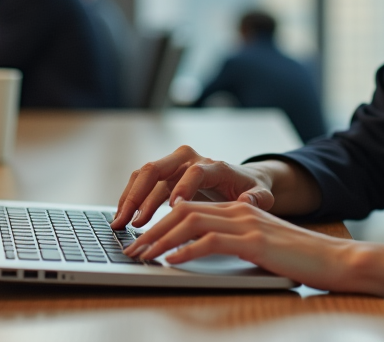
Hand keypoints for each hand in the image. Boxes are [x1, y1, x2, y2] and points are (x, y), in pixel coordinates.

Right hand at [111, 145, 274, 229]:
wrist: (244, 180)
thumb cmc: (251, 190)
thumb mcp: (262, 195)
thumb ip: (258, 199)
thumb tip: (246, 202)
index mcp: (214, 165)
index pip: (194, 172)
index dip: (182, 189)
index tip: (173, 209)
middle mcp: (190, 159)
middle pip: (158, 168)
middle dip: (140, 195)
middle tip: (130, 220)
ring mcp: (174, 165)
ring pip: (144, 175)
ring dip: (129, 198)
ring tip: (120, 223)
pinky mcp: (165, 175)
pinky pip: (142, 183)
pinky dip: (130, 199)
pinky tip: (124, 219)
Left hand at [123, 200, 383, 303]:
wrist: (336, 260)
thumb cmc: (301, 259)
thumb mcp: (261, 246)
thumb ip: (234, 242)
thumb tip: (201, 250)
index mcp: (239, 209)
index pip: (189, 209)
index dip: (160, 223)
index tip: (141, 241)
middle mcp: (239, 210)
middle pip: (183, 211)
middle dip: (152, 230)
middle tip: (131, 249)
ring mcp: (247, 224)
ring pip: (191, 222)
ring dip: (161, 239)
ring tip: (142, 255)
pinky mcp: (254, 241)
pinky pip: (212, 241)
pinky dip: (187, 250)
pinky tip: (172, 261)